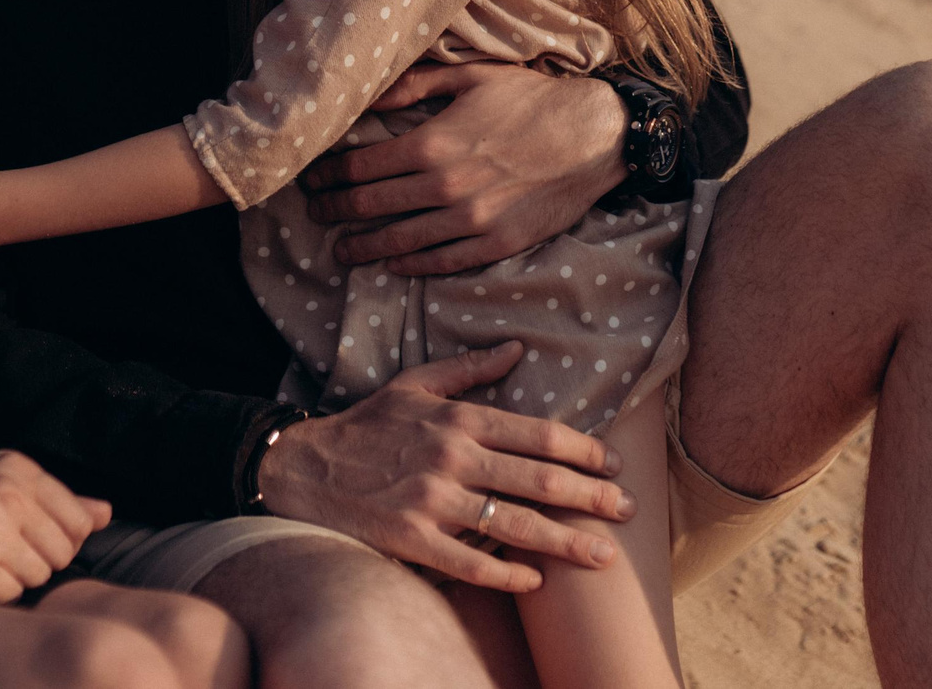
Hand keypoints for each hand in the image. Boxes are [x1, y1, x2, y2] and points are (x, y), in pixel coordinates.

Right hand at [0, 450, 110, 602]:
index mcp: (14, 465)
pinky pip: (12, 595)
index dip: (57, 539)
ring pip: (41, 576)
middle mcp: (5, 489)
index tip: (24, 537)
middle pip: (64, 551)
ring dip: (13, 579)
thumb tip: (106, 514)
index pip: (79, 519)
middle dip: (35, 561)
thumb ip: (55, 500)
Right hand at [254, 343, 632, 591]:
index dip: (583, 450)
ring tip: (604, 556)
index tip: (613, 465)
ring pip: (514, 525)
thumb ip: (469, 368)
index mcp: (457, 418)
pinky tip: (535, 582)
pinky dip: (507, 575)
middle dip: (592, 497)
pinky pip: (470, 563)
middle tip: (629, 510)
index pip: (537, 434)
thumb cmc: (365, 426)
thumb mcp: (414, 384)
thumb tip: (517, 348)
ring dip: (566, 542)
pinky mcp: (411, 540)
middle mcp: (450, 457)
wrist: (302, 469)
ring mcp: (431, 501)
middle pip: (538, 480)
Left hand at [300, 62, 627, 273]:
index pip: (359, 167)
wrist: (594, 135)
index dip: (327, 177)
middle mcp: (444, 186)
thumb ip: (414, 86)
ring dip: (362, 247)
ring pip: (399, 242)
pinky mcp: (496, 244)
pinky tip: (391, 264)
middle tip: (315, 216)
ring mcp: (470, 221)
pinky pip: (440, 262)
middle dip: (334, 212)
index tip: (311, 180)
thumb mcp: (470, 77)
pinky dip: (409, 266)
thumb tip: (369, 99)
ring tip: (341, 251)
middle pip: (370, 207)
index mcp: (431, 142)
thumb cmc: (531, 100)